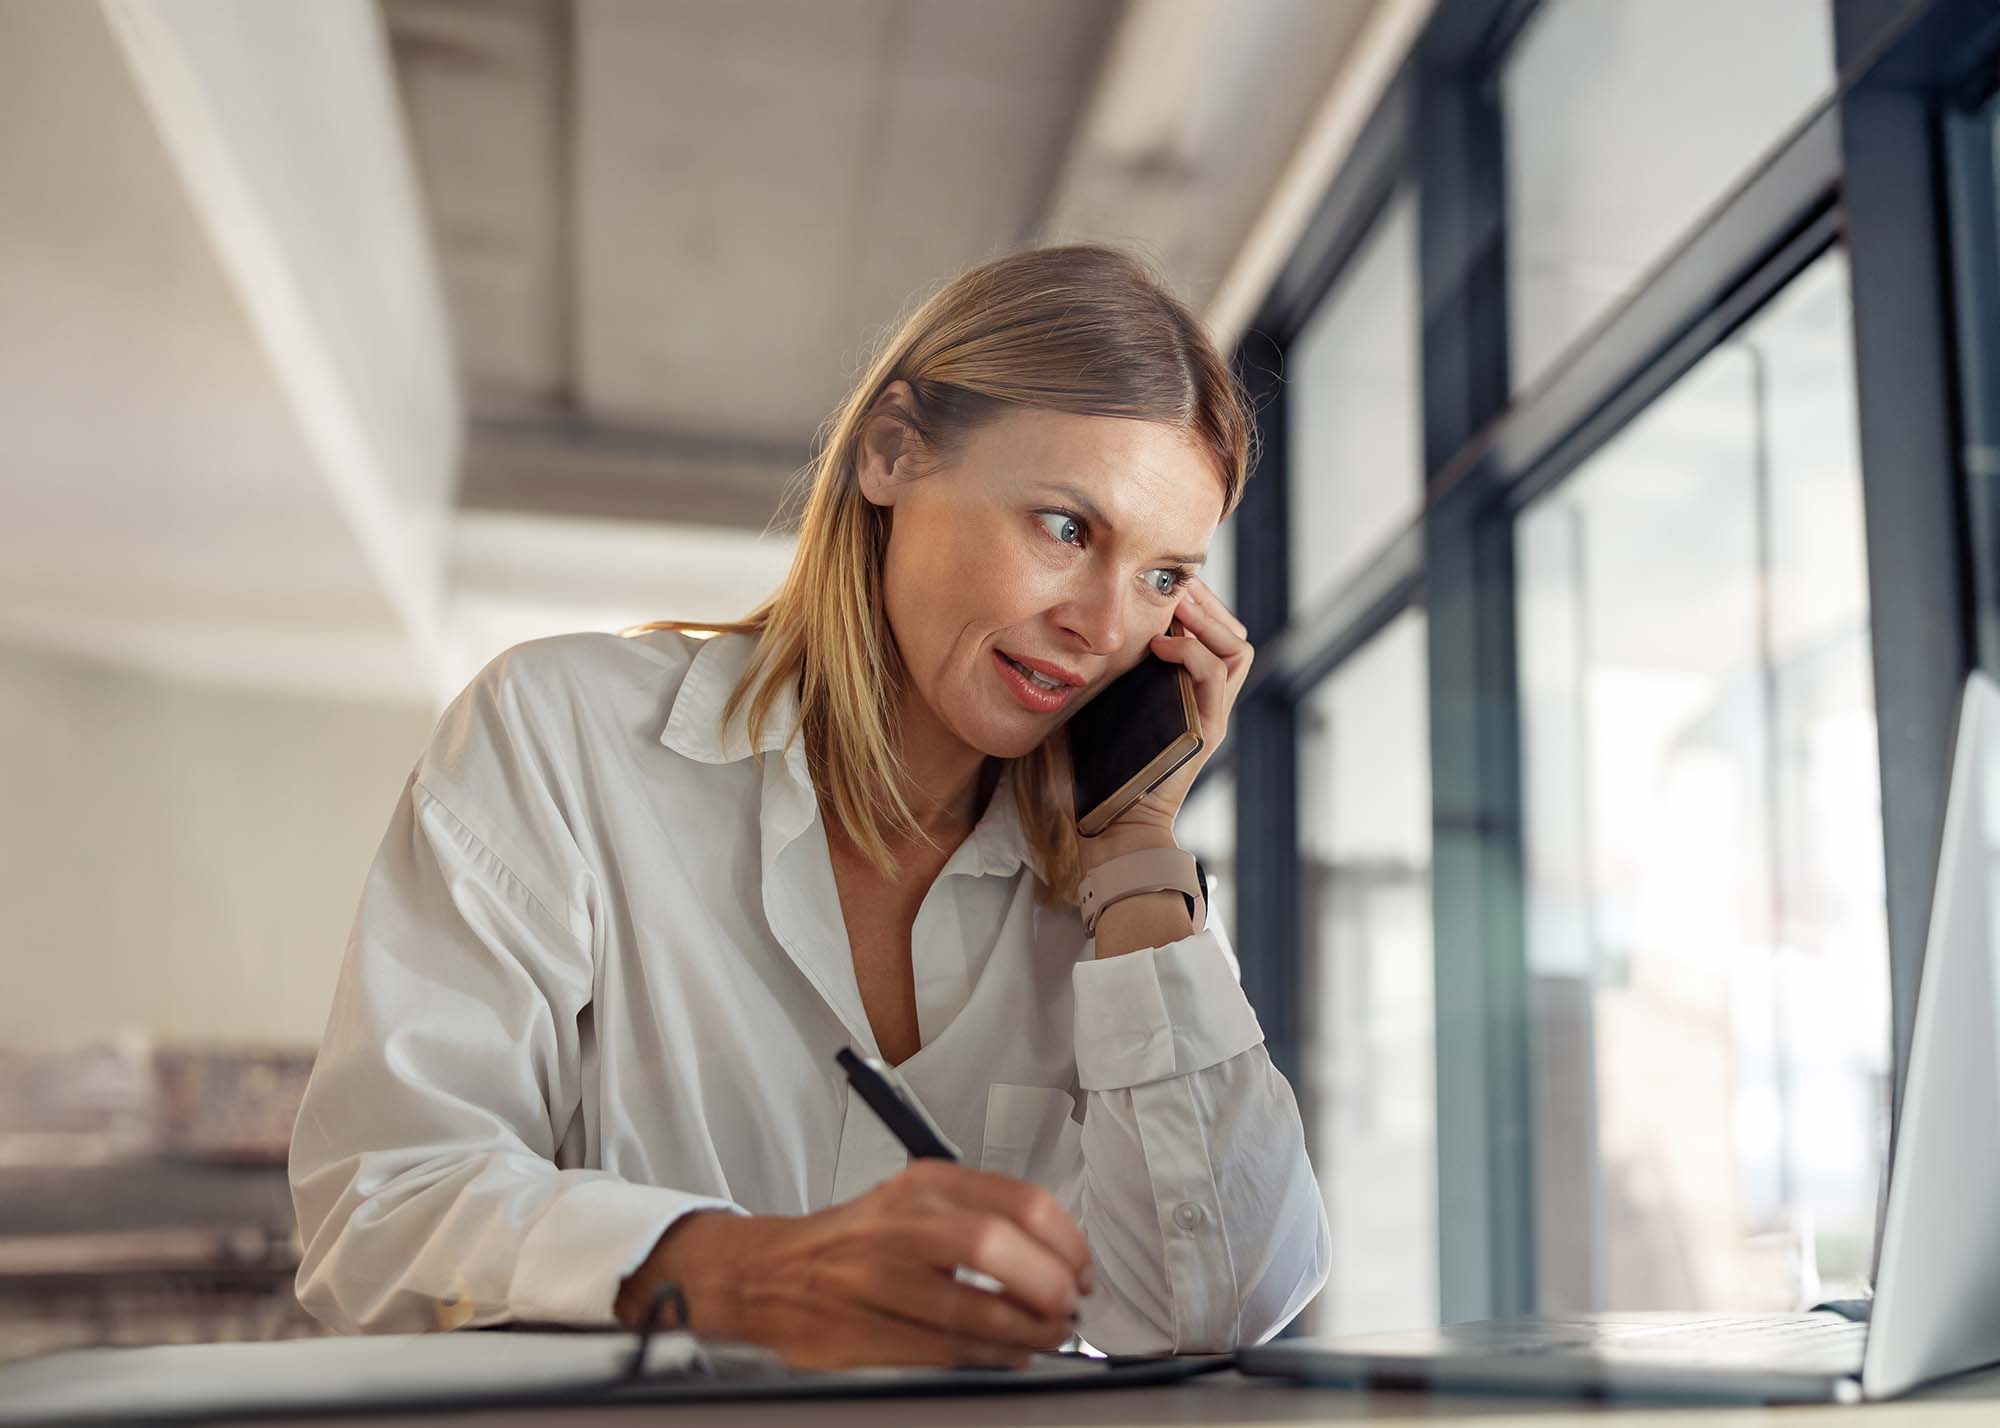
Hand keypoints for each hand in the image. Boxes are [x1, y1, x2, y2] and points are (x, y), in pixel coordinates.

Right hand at [614, 1160, 1093, 1368]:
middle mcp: (900, 1222)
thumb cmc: (857, 1240)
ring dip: (1025, 1331)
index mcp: (924, 1184)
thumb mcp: (915, 1203)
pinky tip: (1010, 1355)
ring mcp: (876, 1276)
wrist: (767, 1272)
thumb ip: (981, 1217)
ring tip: (1049, 1336)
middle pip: (994, 1246)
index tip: (1083, 1268)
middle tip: (1069, 1306)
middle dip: (1047, 1284)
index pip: (1017, 1200)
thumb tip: (1058, 1257)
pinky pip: (941, 1348)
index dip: (1066, 1241)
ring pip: (970, 1307)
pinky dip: (988, 1356)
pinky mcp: (861, 1329)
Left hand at [1060, 576, 1252, 858]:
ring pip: (1238, 647)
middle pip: (1232, 631)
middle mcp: (1204, 699)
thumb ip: (1091, 670)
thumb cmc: (1088, 774)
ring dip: (1208, 617)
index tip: (1158, 579)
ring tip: (1174, 604)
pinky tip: (1161, 643)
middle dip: (1206, 598)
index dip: (1192, 599)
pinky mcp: (1208, 730)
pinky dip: (1193, 649)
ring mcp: (1210, 714)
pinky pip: (1218, 674)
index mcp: (1182, 690)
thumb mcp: (1087, 706)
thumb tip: (1062, 628)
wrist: (1106, 829)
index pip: (1208, 629)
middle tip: (1172, 582)